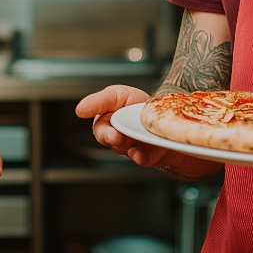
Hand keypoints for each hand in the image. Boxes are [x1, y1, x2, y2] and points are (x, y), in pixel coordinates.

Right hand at [75, 85, 220, 179]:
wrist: (173, 121)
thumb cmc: (144, 108)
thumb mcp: (121, 95)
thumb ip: (102, 100)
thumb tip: (79, 110)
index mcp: (110, 115)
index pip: (97, 114)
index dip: (91, 109)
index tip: (82, 111)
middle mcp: (118, 131)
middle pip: (104, 134)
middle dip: (106, 134)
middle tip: (111, 133)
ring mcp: (133, 144)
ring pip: (121, 147)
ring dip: (122, 144)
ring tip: (123, 139)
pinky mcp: (149, 155)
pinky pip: (142, 157)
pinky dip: (139, 156)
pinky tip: (138, 153)